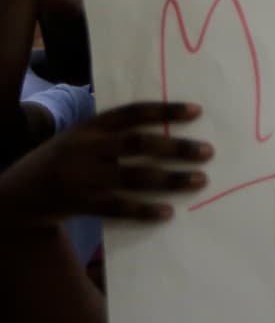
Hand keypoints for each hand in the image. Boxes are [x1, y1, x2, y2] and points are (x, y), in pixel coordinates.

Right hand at [0, 101, 211, 225]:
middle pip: (138, 144)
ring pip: (133, 177)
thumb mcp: (83, 138)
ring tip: (200, 179)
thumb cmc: (66, 161)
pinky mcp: (79, 203)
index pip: (133, 112)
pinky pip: (117, 207)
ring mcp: (82, 176)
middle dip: (176, 148)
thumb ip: (116, 133)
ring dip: (170, 179)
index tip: (197, 111)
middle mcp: (87, 147)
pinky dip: (144, 210)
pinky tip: (168, 212)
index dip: (165, 110)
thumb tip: (169, 130)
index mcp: (91, 126)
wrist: (19, 194)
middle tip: (208, 152)